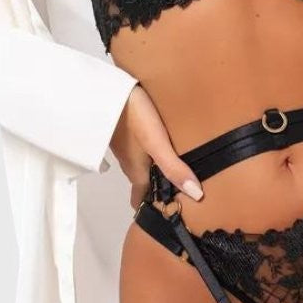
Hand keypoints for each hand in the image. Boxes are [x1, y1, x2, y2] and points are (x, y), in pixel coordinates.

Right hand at [109, 83, 204, 211]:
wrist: (106, 87)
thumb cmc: (132, 115)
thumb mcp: (155, 143)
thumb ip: (174, 168)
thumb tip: (196, 195)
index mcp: (136, 169)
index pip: (143, 196)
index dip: (153, 207)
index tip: (165, 215)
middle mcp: (128, 160)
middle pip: (142, 180)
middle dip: (155, 190)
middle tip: (174, 195)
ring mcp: (122, 144)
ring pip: (139, 164)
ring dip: (152, 171)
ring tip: (170, 172)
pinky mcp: (121, 127)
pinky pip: (136, 149)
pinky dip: (147, 154)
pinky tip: (158, 145)